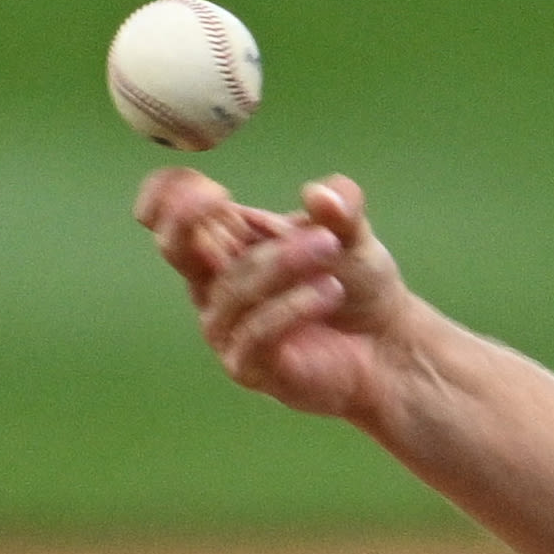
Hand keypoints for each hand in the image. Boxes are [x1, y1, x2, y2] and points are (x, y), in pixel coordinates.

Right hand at [138, 166, 420, 423]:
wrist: (387, 346)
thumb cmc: (357, 283)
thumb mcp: (354, 234)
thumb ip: (340, 206)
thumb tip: (319, 194)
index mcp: (224, 241)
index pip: (167, 211)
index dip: (168, 193)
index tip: (212, 188)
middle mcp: (214, 282)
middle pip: (175, 247)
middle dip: (188, 219)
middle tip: (221, 196)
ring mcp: (226, 326)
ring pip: (234, 287)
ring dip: (282, 262)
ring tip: (331, 246)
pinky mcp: (248, 366)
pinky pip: (257, 333)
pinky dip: (294, 307)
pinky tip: (330, 290)